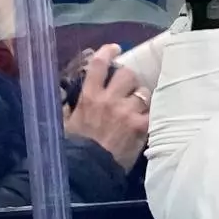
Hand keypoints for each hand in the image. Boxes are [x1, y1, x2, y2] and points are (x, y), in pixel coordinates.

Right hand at [65, 44, 149, 171]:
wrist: (87, 170)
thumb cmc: (74, 147)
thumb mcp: (66, 122)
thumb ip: (71, 105)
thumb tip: (70, 93)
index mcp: (89, 96)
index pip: (98, 64)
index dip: (108, 52)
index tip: (116, 48)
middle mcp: (109, 99)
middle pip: (127, 74)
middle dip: (129, 80)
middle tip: (128, 89)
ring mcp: (126, 111)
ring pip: (143, 91)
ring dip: (142, 98)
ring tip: (138, 108)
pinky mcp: (140, 125)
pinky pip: (152, 111)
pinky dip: (152, 114)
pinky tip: (150, 119)